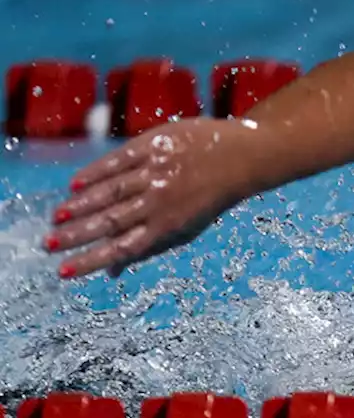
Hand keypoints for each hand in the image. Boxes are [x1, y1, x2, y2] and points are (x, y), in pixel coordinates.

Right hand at [44, 117, 258, 277]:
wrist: (241, 157)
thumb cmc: (208, 198)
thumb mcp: (186, 229)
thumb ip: (149, 247)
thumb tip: (112, 272)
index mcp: (169, 226)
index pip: (123, 248)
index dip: (92, 260)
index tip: (64, 271)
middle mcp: (160, 201)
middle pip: (111, 221)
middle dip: (76, 235)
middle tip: (48, 244)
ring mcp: (156, 172)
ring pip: (111, 192)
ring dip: (80, 206)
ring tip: (56, 218)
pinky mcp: (154, 146)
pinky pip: (119, 160)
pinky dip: (95, 172)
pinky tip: (74, 184)